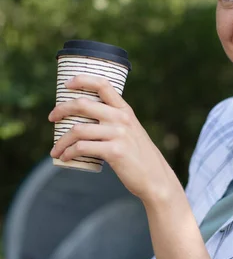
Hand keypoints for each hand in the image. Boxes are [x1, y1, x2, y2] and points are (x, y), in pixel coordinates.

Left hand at [48, 75, 179, 203]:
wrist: (154, 178)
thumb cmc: (138, 156)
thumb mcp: (131, 132)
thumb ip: (115, 123)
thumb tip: (86, 121)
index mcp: (124, 111)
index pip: (103, 84)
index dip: (82, 80)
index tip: (66, 84)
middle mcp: (121, 119)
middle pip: (82, 105)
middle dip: (61, 110)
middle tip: (51, 118)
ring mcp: (118, 134)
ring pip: (78, 130)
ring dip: (61, 141)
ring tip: (55, 150)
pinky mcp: (114, 152)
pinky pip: (82, 148)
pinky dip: (68, 152)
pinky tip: (65, 157)